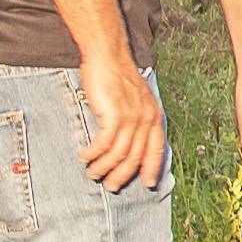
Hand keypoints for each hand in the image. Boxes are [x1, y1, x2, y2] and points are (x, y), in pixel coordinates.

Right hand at [78, 55, 169, 188]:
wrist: (108, 56)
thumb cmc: (118, 76)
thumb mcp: (136, 99)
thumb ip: (138, 118)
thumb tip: (132, 139)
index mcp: (154, 116)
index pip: (156, 149)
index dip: (152, 168)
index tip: (148, 183)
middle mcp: (146, 119)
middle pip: (135, 157)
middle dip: (122, 175)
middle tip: (111, 185)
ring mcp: (131, 118)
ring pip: (119, 154)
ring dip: (104, 167)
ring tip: (93, 174)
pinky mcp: (114, 116)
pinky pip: (103, 144)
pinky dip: (93, 154)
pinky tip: (84, 157)